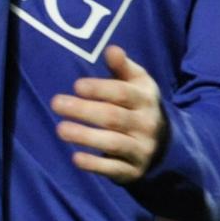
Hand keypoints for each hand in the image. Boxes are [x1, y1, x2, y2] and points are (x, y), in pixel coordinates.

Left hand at [50, 45, 166, 183]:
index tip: (76, 85)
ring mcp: (141, 149)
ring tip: (60, 129)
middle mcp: (146, 124)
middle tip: (57, 103)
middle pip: (113, 117)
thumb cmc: (138, 104)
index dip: (99, 89)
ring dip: (85, 137)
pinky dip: (95, 164)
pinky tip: (75, 157)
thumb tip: (111, 49)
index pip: (122, 93)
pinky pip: (114, 169)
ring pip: (112, 143)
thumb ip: (122, 66)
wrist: (163, 143)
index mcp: (145, 98)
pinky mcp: (133, 171)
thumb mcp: (137, 82)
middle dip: (84, 111)